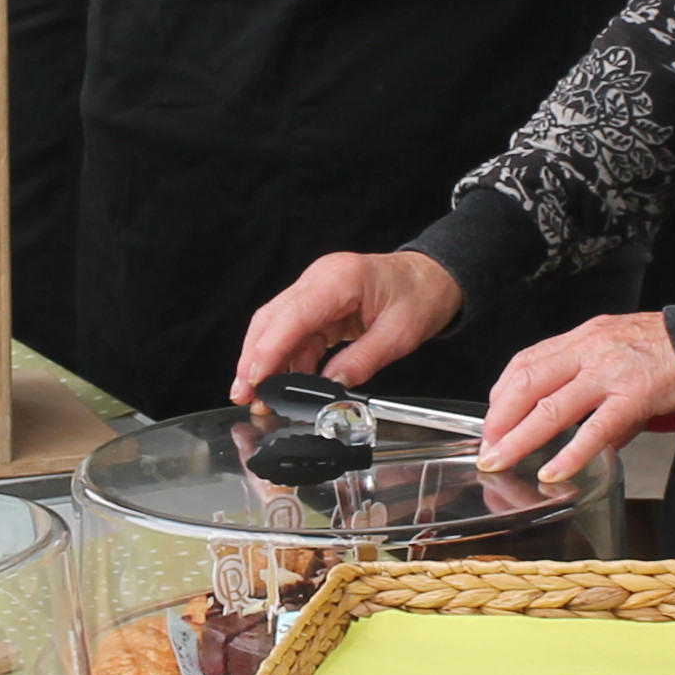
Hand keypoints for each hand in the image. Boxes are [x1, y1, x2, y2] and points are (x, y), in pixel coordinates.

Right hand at [232, 251, 464, 405]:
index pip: (290, 315)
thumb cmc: (420, 295)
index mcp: (338, 279)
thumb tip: (331, 387)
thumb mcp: (399, 334)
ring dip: (266, 363)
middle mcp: (319, 280)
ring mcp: (316, 291)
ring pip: (277, 328)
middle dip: (253, 359)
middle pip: (271, 319)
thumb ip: (362, 360)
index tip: (253, 379)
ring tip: (260, 397)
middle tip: (243, 395)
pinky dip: (288, 360)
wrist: (432, 277)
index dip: (268, 349)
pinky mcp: (319, 306)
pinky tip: (286, 384)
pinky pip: (295, 334)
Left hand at [480, 312, 674, 485]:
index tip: (492, 417)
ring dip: (520, 439)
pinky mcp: (636, 396)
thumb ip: (595, 386)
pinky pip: (596, 430)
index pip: (527, 361)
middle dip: (499, 418)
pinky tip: (553, 472)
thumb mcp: (619, 350)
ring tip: (501, 461)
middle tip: (487, 446)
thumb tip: (582, 434)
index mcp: (584, 338)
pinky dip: (570, 454)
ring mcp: (610, 373)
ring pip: (552, 408)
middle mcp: (590, 350)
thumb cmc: (670, 348)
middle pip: (528, 383)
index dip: (502, 392)